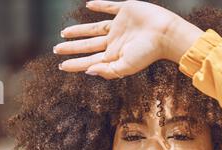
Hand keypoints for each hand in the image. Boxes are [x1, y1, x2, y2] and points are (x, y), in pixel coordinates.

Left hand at [53, 0, 202, 78]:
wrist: (165, 34)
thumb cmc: (148, 53)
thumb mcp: (126, 66)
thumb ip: (107, 71)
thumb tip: (88, 72)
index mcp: (114, 57)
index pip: (89, 61)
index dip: (75, 64)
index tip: (61, 66)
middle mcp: (114, 42)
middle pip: (88, 46)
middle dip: (72, 48)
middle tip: (56, 50)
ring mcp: (119, 27)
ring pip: (93, 29)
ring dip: (79, 31)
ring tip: (64, 32)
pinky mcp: (125, 11)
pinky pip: (109, 8)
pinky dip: (99, 6)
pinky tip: (88, 6)